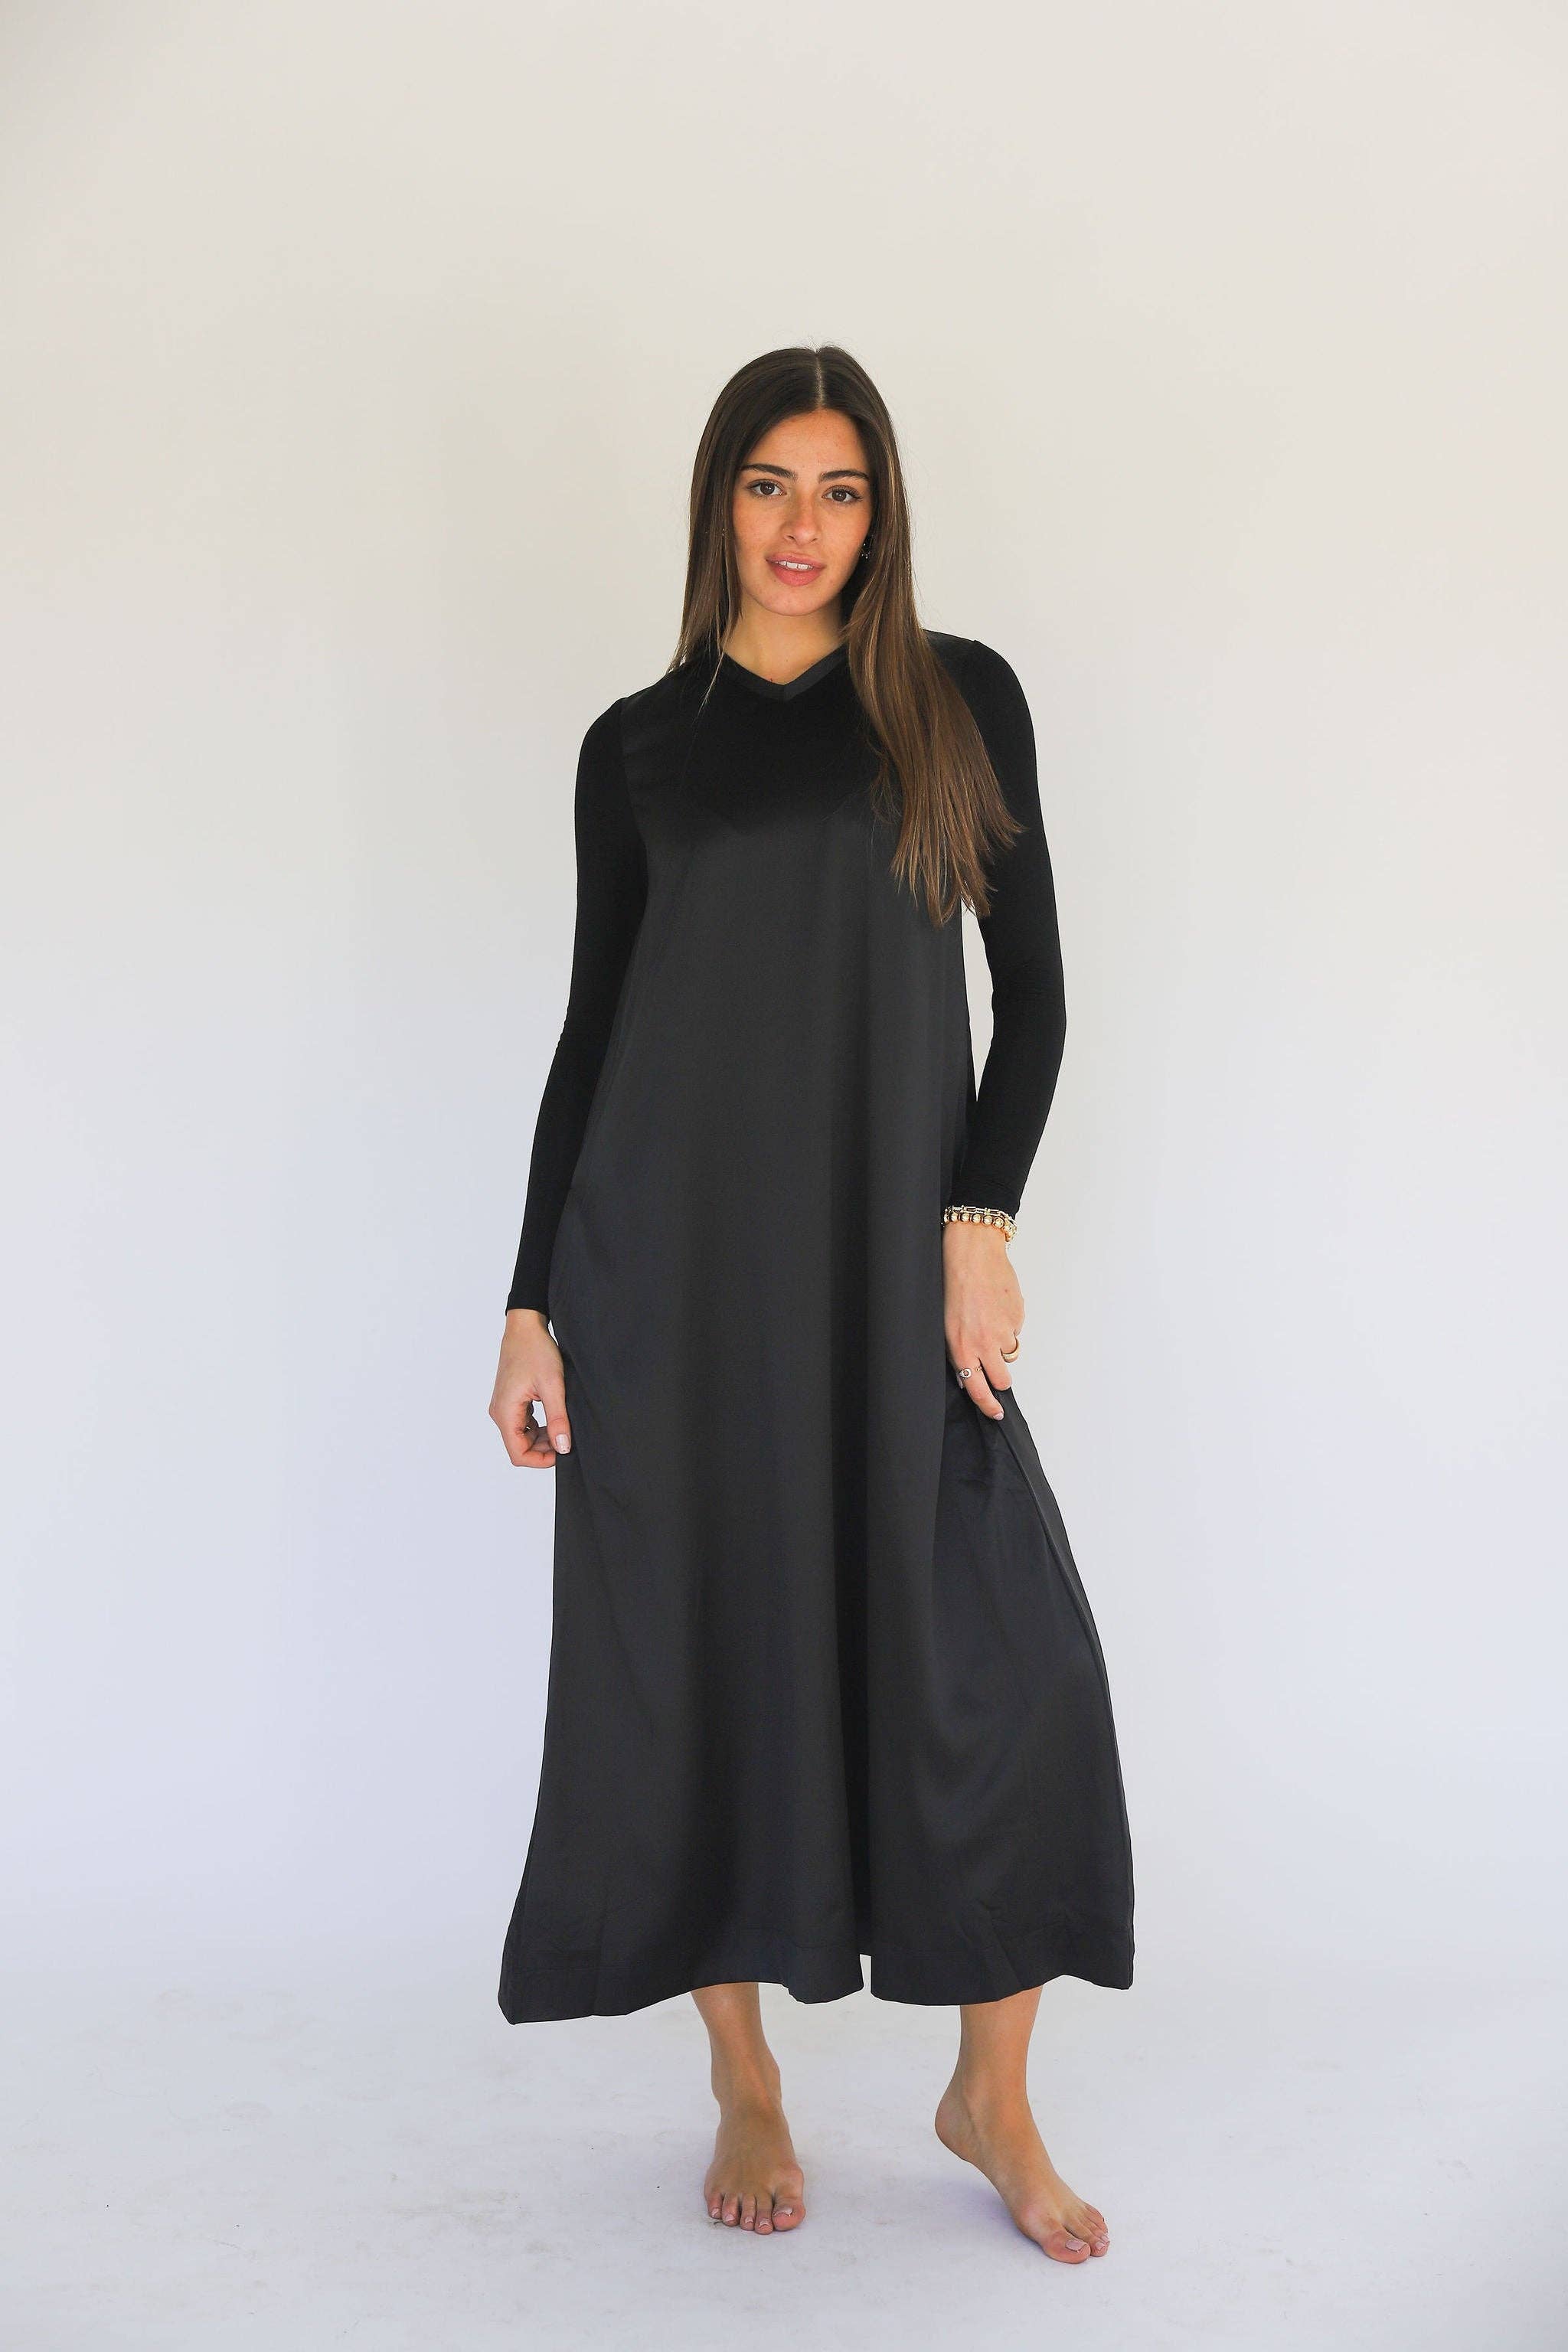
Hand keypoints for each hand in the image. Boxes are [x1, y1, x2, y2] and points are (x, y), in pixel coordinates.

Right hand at [490, 1308, 571, 1466]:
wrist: (525, 1327)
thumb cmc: (536, 1351)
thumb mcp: (552, 1386)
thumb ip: (557, 1419)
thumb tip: (563, 1447)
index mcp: (505, 1412)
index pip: (518, 1454)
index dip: (541, 1460)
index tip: (563, 1451)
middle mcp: (499, 1413)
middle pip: (519, 1447)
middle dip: (544, 1449)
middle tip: (567, 1438)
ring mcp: (504, 1407)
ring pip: (521, 1437)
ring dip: (542, 1438)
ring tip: (563, 1427)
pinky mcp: (510, 1401)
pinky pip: (522, 1424)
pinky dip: (538, 1427)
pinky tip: (554, 1418)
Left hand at [942, 1221, 1023, 1420]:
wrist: (971, 1253)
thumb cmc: (951, 1283)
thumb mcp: (945, 1323)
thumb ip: (958, 1350)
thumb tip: (967, 1372)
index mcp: (961, 1347)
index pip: (977, 1388)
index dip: (988, 1405)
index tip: (996, 1413)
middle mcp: (985, 1343)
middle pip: (1003, 1378)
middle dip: (1000, 1377)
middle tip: (994, 1365)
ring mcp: (1004, 1329)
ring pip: (1011, 1351)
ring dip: (1002, 1343)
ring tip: (987, 1319)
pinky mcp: (1018, 1315)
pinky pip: (1016, 1328)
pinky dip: (1009, 1322)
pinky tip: (996, 1305)